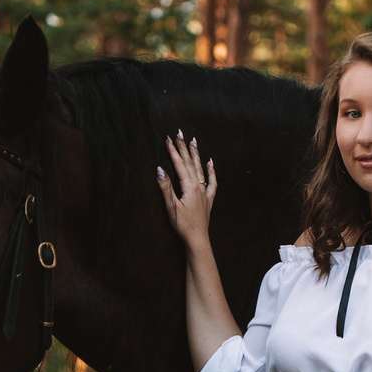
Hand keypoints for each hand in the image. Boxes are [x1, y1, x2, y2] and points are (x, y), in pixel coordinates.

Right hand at [157, 131, 216, 250]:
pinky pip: (212, 181)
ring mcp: (205, 192)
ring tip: (193, 141)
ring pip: (200, 168)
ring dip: (196, 154)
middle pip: (190, 163)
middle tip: (179, 133)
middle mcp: (199, 186)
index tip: (167, 139)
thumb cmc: (183, 224)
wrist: (197, 238)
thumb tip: (159, 169)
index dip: (173, 151)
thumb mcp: (171, 206)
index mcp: (189, 187)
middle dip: (184, 147)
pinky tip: (210, 162)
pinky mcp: (208, 199)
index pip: (179, 164)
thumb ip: (166, 187)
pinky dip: (211, 170)